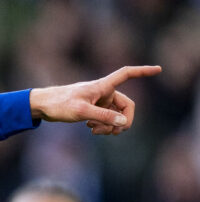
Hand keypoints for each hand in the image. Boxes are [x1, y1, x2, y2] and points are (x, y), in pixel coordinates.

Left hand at [29, 65, 160, 134]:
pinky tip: (90, 129)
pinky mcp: (94, 109)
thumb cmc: (59, 104)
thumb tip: (124, 121)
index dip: (143, 71)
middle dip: (123, 121)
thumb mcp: (82, 112)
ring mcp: (100, 101)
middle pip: (127, 106)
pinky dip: (103, 126)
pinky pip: (108, 119)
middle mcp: (104, 92)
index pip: (126, 74)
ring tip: (95, 131)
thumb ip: (103, 117)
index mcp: (102, 86)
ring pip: (117, 115)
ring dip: (111, 126)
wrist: (42, 106)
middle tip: (113, 132)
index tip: (159, 69)